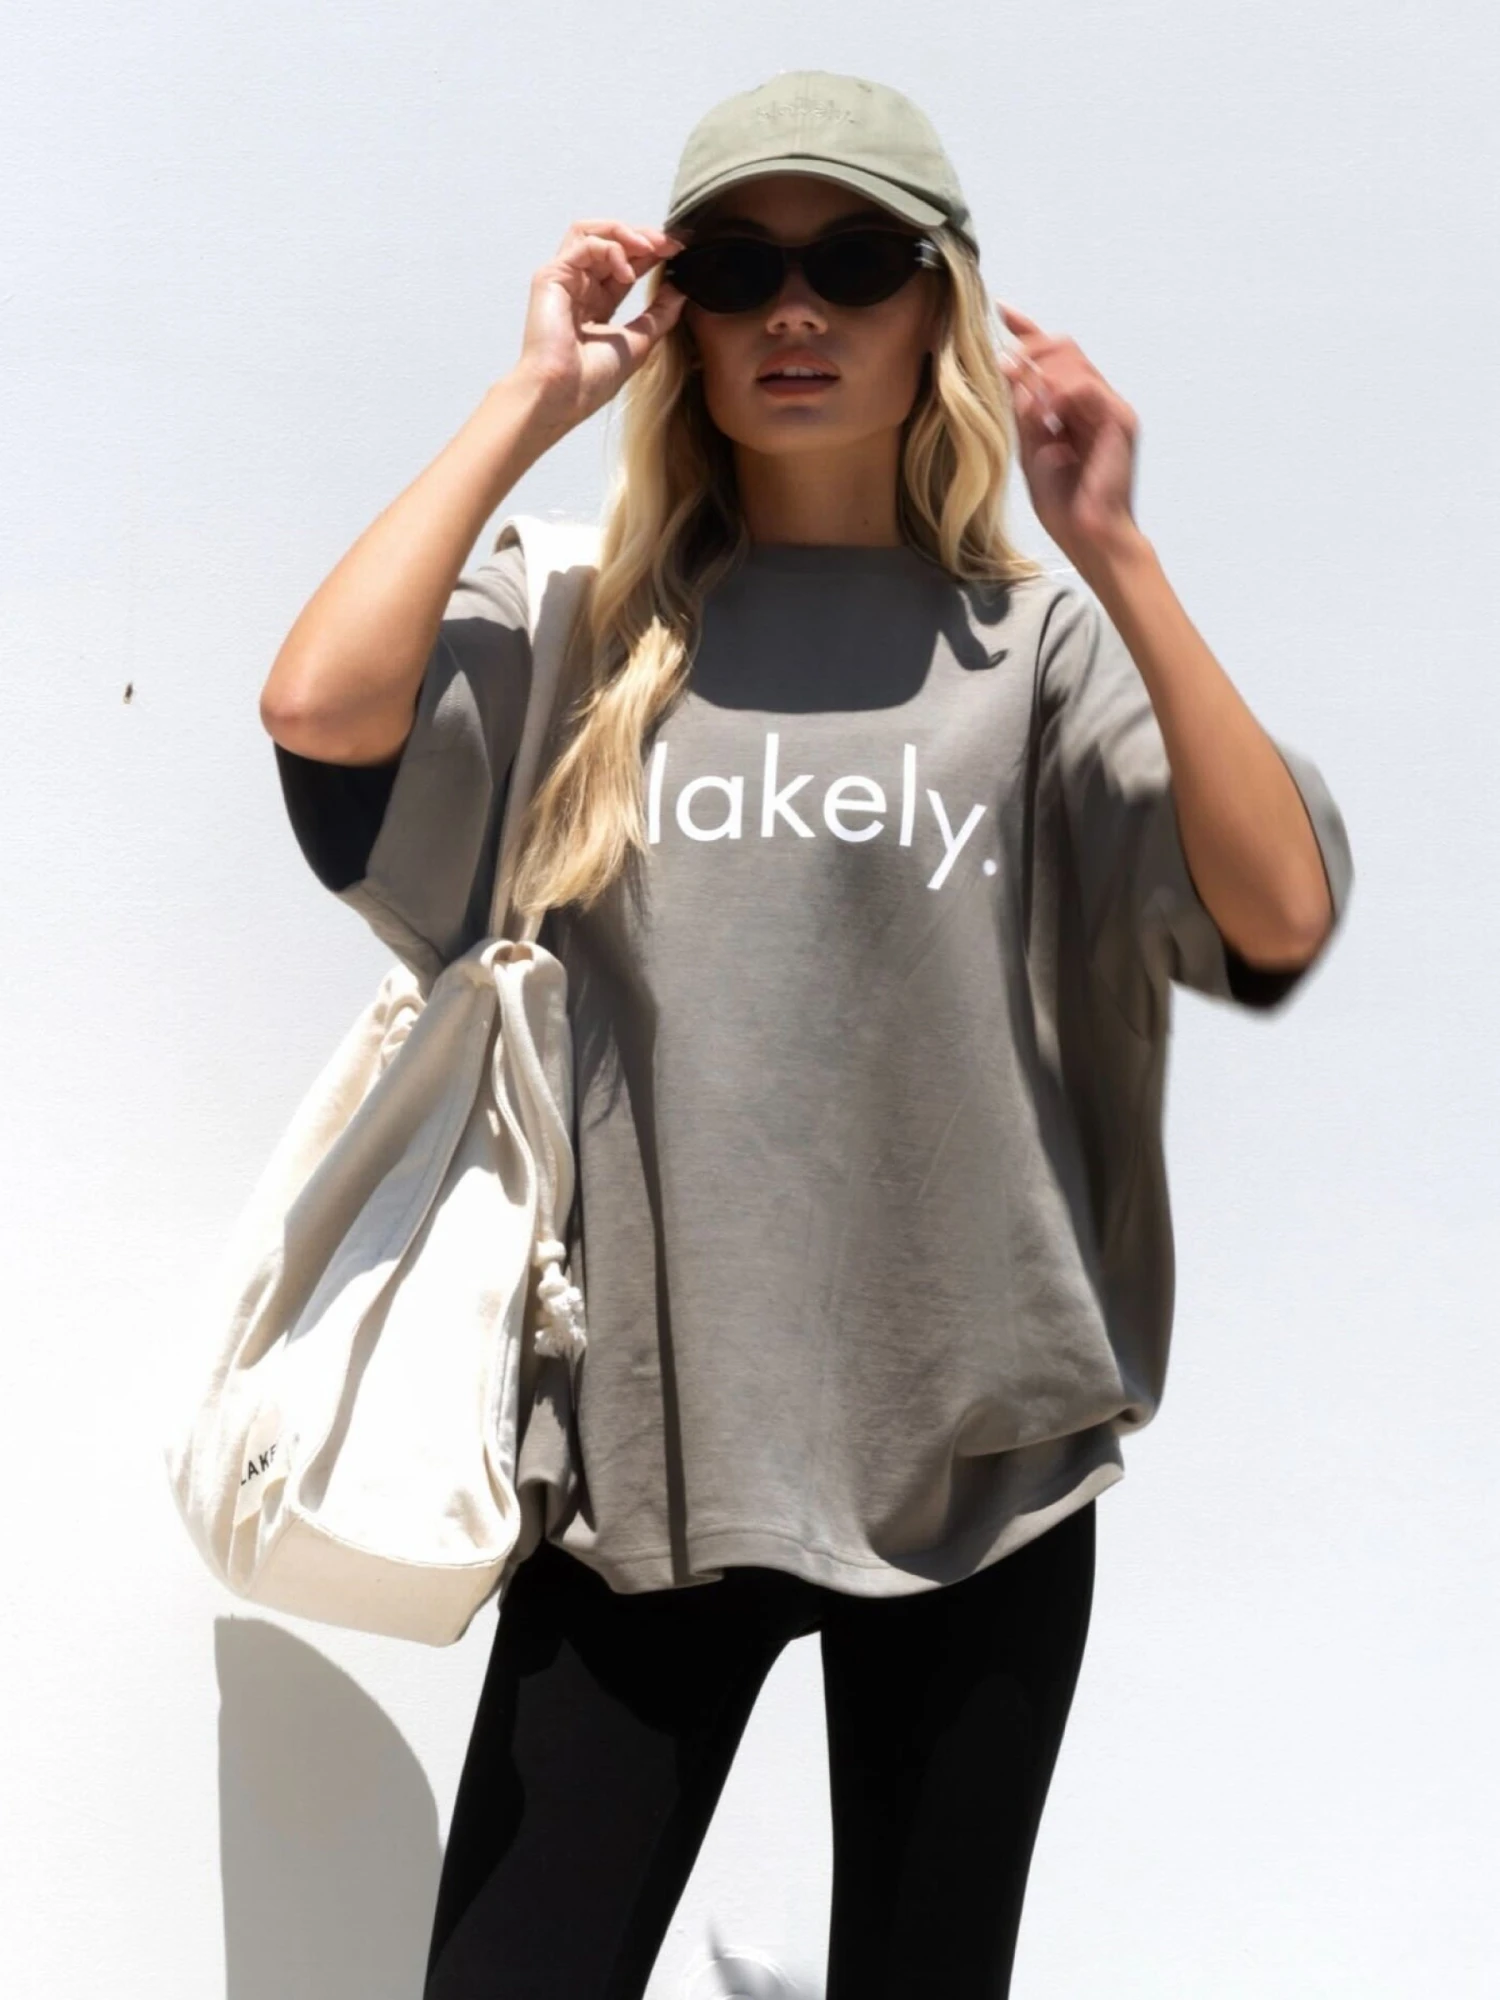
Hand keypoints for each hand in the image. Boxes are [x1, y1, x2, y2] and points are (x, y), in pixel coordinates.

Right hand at [516, 219, 688, 431]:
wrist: (562, 396)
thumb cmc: (590, 380)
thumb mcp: (640, 341)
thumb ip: (660, 315)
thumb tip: (681, 291)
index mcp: (596, 302)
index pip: (625, 264)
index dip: (651, 253)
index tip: (679, 252)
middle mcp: (578, 286)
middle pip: (609, 241)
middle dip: (643, 237)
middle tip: (670, 244)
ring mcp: (563, 279)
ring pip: (591, 232)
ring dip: (625, 233)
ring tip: (651, 247)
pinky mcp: (551, 276)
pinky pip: (584, 244)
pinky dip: (611, 249)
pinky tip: (628, 272)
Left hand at [995, 301, 1141, 567]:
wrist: (1090, 538)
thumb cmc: (1064, 504)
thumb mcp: (1031, 450)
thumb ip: (1024, 413)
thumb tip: (1009, 373)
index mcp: (1073, 406)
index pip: (1053, 355)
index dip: (1028, 330)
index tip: (1001, 309)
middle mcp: (1094, 400)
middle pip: (1063, 347)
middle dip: (1029, 349)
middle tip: (1003, 368)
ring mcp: (1110, 408)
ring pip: (1073, 361)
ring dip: (1040, 374)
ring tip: (1024, 406)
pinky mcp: (1120, 420)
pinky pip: (1087, 387)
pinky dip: (1060, 392)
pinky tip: (1046, 413)